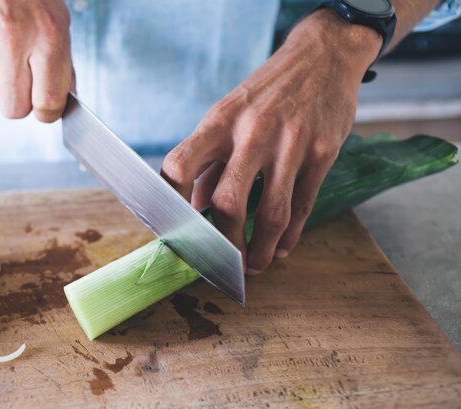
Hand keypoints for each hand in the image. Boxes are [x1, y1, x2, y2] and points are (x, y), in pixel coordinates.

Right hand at [0, 0, 73, 121]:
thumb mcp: (59, 23)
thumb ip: (62, 67)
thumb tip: (61, 103)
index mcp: (47, 37)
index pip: (46, 103)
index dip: (49, 112)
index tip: (48, 107)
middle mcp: (13, 39)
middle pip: (14, 109)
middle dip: (22, 103)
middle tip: (28, 86)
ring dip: (4, 82)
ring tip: (9, 52)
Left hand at [161, 10, 380, 274]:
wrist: (322, 56)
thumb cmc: (265, 92)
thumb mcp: (228, 114)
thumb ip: (208, 161)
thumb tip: (191, 208)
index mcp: (219, 122)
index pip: (180, 166)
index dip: (171, 203)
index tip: (176, 229)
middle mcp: (252, 132)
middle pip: (228, 202)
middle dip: (223, 244)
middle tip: (223, 264)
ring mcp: (291, 142)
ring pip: (272, 213)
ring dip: (261, 250)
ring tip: (254, 266)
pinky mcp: (323, 151)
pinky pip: (304, 205)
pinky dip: (291, 236)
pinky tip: (282, 248)